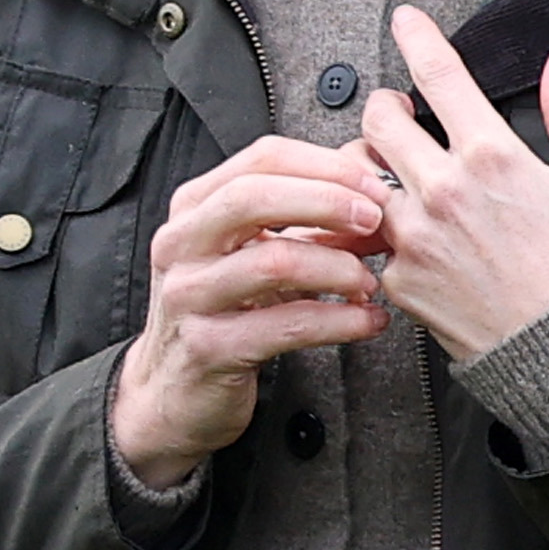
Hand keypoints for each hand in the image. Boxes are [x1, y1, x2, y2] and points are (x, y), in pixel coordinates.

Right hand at [111, 131, 389, 488]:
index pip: (261, 159)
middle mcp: (183, 244)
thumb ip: (301, 221)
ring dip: (339, 267)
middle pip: (256, 198)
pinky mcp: (211, 347)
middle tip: (375, 219)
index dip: (325, 165)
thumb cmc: (221, 312)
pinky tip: (367, 321)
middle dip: (328, 201)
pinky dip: (340, 321)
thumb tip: (373, 197)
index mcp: (195, 208)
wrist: (173, 389)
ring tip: (369, 281)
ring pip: (274, 262)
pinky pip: (287, 325)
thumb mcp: (249, 253)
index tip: (372, 182)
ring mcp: (190, 296)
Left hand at [360, 8, 548, 363]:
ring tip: (395, 173)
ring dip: (373, 165)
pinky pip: (372, 238)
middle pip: (379, 119)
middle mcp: (444, 189)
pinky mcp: (401, 278)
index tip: (406, 20)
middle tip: (397, 111)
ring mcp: (416, 236)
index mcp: (492, 156)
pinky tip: (406, 232)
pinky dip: (382, 228)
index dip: (416, 36)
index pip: (439, 74)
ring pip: (361, 176)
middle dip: (384, 106)